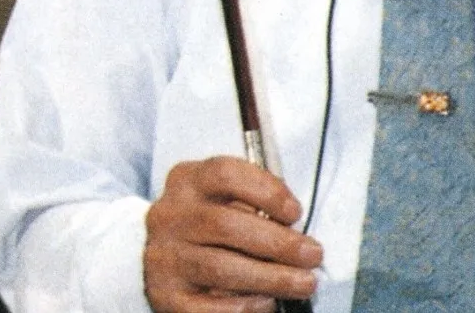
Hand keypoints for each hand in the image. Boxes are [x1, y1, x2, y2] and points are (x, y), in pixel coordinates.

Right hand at [145, 155, 322, 312]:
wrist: (161, 253)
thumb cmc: (209, 218)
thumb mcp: (224, 195)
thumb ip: (254, 203)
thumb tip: (296, 231)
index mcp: (188, 180)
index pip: (226, 174)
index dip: (266, 191)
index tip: (296, 212)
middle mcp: (170, 216)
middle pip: (226, 225)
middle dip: (278, 243)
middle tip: (313, 254)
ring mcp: (165, 257)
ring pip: (220, 268)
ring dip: (270, 278)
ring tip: (303, 283)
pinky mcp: (166, 296)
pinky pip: (207, 306)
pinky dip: (244, 306)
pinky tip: (269, 302)